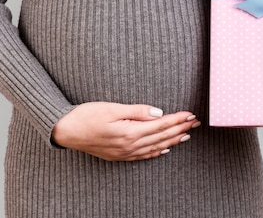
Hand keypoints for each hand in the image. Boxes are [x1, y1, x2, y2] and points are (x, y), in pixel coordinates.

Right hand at [51, 102, 200, 160]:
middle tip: (196, 123)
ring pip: (155, 147)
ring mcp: (124, 153)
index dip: (177, 119)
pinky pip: (143, 155)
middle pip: (161, 137)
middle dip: (180, 129)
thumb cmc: (86, 116)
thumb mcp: (112, 108)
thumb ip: (136, 111)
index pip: (161, 125)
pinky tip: (164, 149)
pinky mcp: (118, 155)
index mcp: (130, 132)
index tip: (191, 114)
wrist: (66, 131)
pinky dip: (156, 151)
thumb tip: (158, 113)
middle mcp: (130, 146)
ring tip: (186, 135)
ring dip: (172, 140)